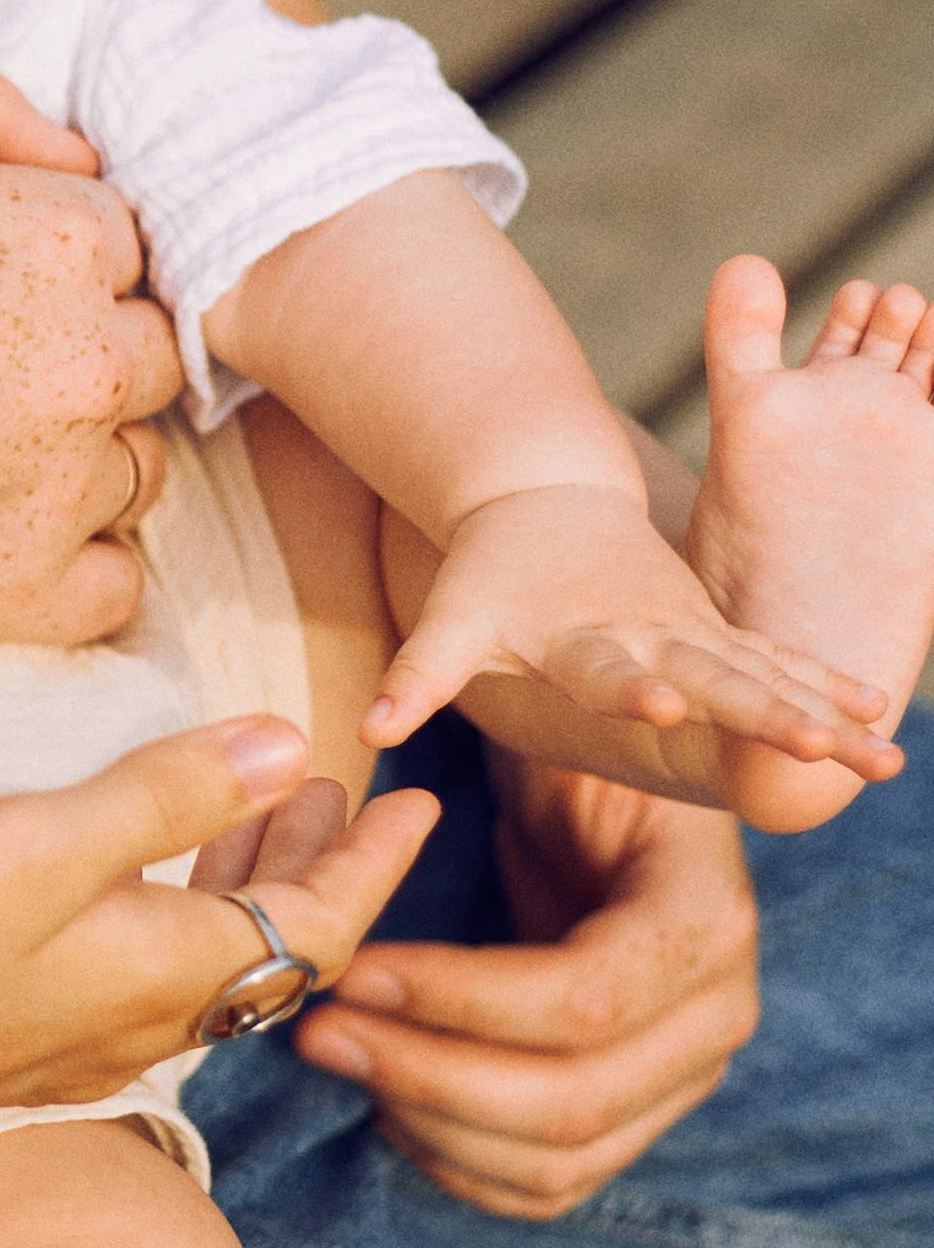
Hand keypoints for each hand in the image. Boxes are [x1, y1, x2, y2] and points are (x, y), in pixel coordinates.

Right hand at [0, 111, 181, 652]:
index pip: (123, 256)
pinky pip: (113, 587)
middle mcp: (78, 365)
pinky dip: (66, 564)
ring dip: (70, 464)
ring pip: (130, 474)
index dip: (48, 276)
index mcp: (51, 241)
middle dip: (72, 367)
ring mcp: (50, 490)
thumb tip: (80, 160)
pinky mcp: (11, 597)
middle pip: (142, 367)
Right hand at [0, 714, 439, 1146]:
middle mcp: (139, 1019)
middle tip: (343, 790)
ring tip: (254, 806)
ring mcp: (74, 1036)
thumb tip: (291, 745)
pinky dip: (171, 905)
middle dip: (315, 860)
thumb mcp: (42, 843)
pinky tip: (130, 872)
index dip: (374, 860)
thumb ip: (169, 792)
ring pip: (200, 958)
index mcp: (168, 973)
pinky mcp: (13, 1036)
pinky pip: (136, 970)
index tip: (414, 795)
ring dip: (241, 879)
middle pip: (269, 944)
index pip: (319, 924)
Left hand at [296, 746, 759, 1216]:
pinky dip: (460, 1164)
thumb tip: (397, 786)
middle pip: (570, 1102)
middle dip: (425, 1073)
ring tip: (336, 1058)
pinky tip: (385, 1108)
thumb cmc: (577, 761)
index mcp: (706, 922)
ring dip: (429, 1125)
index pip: (582, 1000)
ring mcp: (682, 1080)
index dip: (457, 998)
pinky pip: (551, 1185)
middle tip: (314, 1029)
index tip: (351, 968)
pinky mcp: (638, 1119)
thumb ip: (528, 777)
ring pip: (557, 1161)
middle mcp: (716, 1018)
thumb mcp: (570, 745)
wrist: (619, 807)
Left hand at [369, 479, 892, 797]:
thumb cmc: (490, 571)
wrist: (543, 491)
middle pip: (714, 675)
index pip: (607, 669)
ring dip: (822, 711)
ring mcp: (693, 629)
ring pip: (766, 673)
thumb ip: (417, 675)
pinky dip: (825, 688)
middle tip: (819, 742)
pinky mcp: (716, 629)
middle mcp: (651, 631)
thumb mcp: (450, 618)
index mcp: (583, 634)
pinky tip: (878, 725)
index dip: (630, 686)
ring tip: (882, 756)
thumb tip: (366, 730)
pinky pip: (780, 663)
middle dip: (767, 711)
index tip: (666, 701)